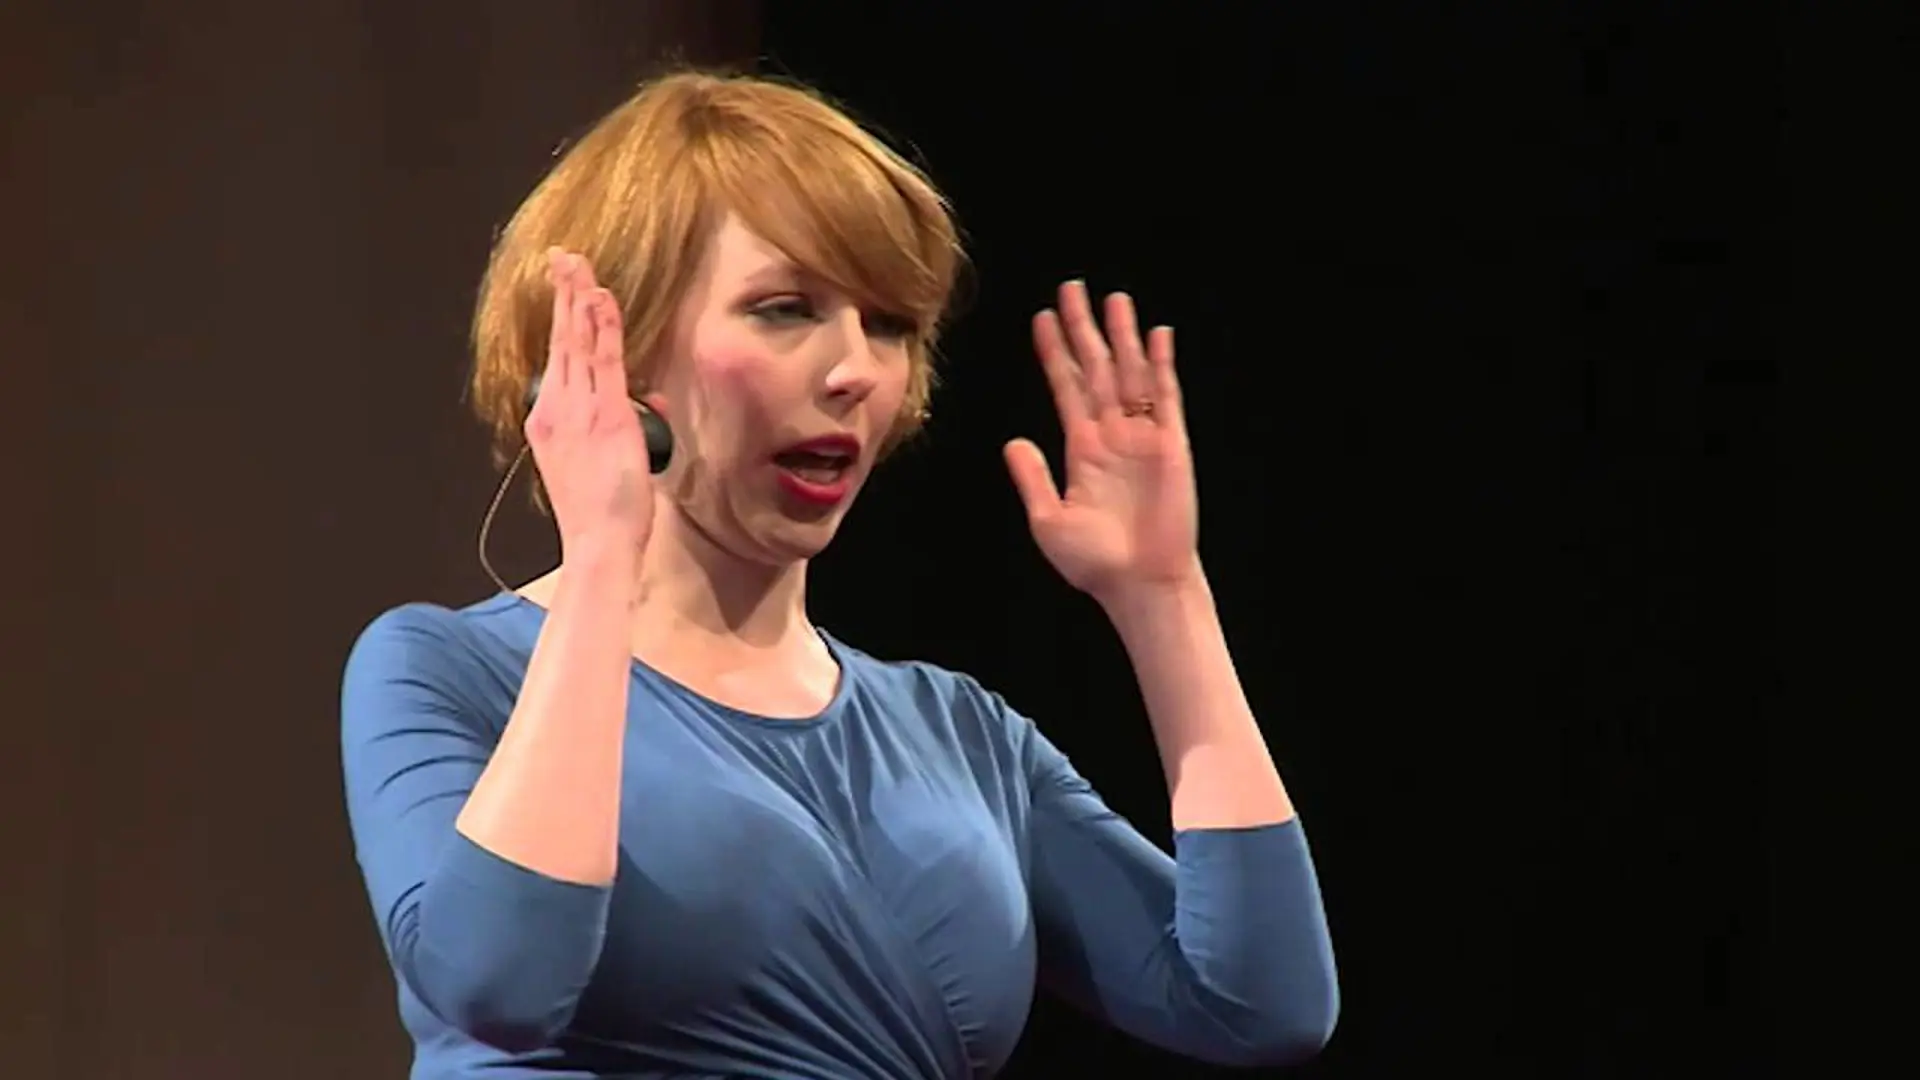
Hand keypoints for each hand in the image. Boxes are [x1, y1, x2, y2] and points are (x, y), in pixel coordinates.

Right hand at [525, 249, 654, 556]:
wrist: (597, 541)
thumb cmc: (602, 511)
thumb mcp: (606, 460)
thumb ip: (624, 423)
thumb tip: (647, 402)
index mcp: (551, 420)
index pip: (558, 358)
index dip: (561, 319)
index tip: (565, 289)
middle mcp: (558, 409)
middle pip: (561, 341)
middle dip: (562, 295)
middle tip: (562, 257)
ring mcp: (578, 410)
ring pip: (577, 343)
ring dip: (579, 300)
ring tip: (578, 265)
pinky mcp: (604, 415)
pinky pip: (603, 360)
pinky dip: (601, 327)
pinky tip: (599, 298)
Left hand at [1005, 281, 1200, 603]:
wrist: (1138, 584)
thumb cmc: (1095, 562)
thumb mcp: (1048, 519)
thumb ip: (1032, 478)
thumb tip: (1013, 441)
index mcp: (1081, 449)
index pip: (1066, 387)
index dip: (1055, 352)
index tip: (1042, 318)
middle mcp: (1111, 435)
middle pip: (1096, 369)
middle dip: (1084, 329)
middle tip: (1072, 288)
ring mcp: (1142, 437)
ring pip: (1129, 373)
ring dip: (1122, 337)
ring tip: (1113, 299)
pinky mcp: (1170, 445)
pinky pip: (1165, 397)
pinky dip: (1161, 366)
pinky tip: (1156, 336)